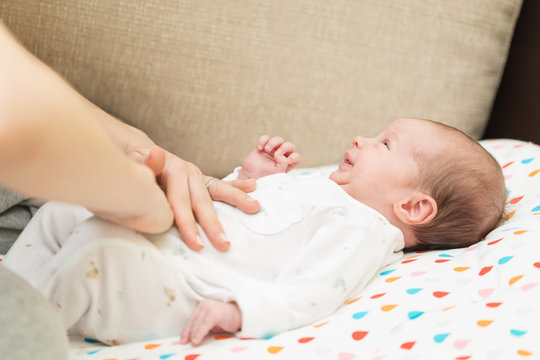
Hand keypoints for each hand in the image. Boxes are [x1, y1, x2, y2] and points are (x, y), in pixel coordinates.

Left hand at [141, 147, 260, 250]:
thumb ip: (145, 164)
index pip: (180, 202)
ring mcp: (197, 176)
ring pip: (219, 191)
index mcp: (173, 169)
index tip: (196, 244)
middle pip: (202, 202)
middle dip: (213, 224)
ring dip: (237, 200)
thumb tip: (155, 154)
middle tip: (224, 243)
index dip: (188, 224)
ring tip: (254, 207)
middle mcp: (189, 172)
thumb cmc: (133, 165)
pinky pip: (222, 185)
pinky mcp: (202, 181)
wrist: (137, 154)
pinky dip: (238, 186)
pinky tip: (253, 187)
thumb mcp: (132, 163)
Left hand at [180, 299, 241, 345]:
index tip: (182, 340)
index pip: (191, 319)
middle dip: (187, 332)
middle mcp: (204, 305)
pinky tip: (196, 340)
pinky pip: (204, 324)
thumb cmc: (226, 319)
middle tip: (183, 343)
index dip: (186, 330)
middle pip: (192, 320)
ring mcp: (209, 307)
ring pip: (197, 322)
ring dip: (193, 334)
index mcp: (202, 307)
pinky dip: (199, 333)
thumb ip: (202, 327)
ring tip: (191, 343)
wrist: (241, 315)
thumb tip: (192, 337)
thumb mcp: (211, 324)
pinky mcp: (215, 312)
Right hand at [239, 135, 301, 179]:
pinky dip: (263, 140)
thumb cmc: (264, 178)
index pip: (296, 157)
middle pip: (290, 146)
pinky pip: (265, 138)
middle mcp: (281, 156)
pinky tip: (259, 148)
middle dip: (285, 147)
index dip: (294, 157)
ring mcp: (272, 151)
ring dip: (274, 142)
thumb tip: (280, 154)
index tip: (287, 161)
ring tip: (267, 149)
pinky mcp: (263, 147)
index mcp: (287, 164)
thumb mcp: (276, 174)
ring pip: (278, 140)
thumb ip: (282, 164)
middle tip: (277, 153)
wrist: (250, 177)